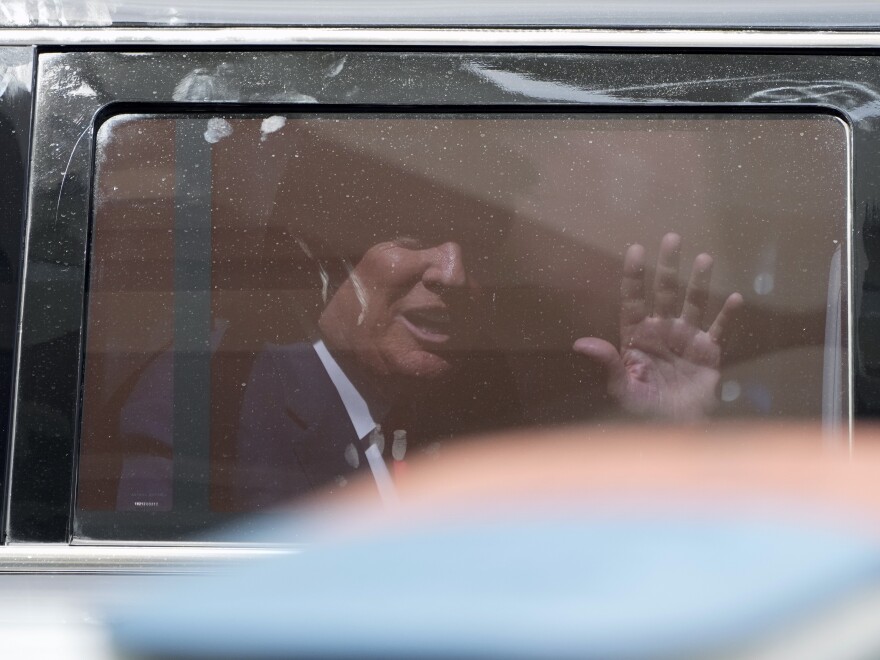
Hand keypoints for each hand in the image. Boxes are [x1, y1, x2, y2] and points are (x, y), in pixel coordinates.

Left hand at [573, 233, 741, 420]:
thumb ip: (608, 362)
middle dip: (667, 266)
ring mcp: (686, 338)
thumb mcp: (623, 387)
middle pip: (664, 291)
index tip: (635, 248)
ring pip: (692, 303)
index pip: (633, 299)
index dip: (634, 275)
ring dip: (698, 281)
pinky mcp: (708, 351)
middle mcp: (661, 330)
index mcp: (636, 336)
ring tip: (704, 257)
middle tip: (672, 237)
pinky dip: (726, 315)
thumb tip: (581, 344)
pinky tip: (734, 298)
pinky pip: (719, 329)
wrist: (675, 427)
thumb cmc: (644, 408)